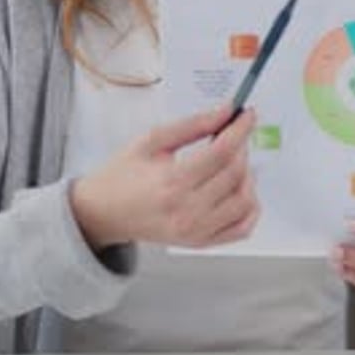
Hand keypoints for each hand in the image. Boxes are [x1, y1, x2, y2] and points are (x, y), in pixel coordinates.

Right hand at [70, 103, 259, 250]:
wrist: (104, 212)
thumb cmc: (123, 174)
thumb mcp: (151, 140)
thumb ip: (192, 124)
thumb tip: (226, 111)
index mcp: (172, 183)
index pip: (221, 152)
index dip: (240, 129)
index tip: (248, 114)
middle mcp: (187, 212)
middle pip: (235, 174)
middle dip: (242, 147)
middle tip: (234, 133)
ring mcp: (196, 232)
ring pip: (245, 201)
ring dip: (248, 175)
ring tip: (232, 161)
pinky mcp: (201, 242)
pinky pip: (242, 228)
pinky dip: (250, 207)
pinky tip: (239, 188)